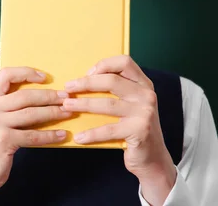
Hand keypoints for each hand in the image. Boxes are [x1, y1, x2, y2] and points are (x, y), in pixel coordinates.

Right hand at [0, 67, 71, 205]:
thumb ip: (3, 104)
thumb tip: (36, 94)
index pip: (6, 74)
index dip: (26, 72)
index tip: (45, 77)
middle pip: (24, 95)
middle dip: (48, 95)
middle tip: (66, 96)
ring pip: (31, 113)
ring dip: (53, 112)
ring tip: (68, 112)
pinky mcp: (3, 141)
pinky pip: (33, 135)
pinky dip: (50, 135)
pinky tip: (62, 135)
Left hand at [61, 55, 176, 204]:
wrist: (153, 157)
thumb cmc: (133, 126)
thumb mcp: (129, 103)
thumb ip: (115, 89)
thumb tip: (80, 80)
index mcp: (143, 83)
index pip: (124, 62)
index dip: (104, 64)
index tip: (87, 73)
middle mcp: (147, 95)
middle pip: (112, 81)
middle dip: (86, 83)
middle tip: (67, 88)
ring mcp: (145, 112)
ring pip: (107, 104)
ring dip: (83, 104)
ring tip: (66, 106)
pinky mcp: (140, 131)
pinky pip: (109, 129)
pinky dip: (91, 134)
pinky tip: (79, 137)